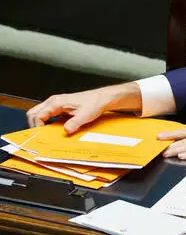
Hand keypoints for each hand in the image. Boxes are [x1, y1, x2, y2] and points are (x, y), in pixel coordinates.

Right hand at [26, 83, 141, 133]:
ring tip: (47, 133)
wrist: (102, 98)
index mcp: (56, 102)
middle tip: (41, 135)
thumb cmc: (94, 103)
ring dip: (40, 124)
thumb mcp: (85, 115)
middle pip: (33, 113)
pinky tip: (54, 129)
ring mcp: (55, 104)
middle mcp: (53, 102)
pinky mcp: (59, 108)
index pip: (37, 115)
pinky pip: (46, 115)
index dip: (37, 126)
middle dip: (34, 125)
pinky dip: (46, 122)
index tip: (42, 135)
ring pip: (38, 113)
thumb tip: (66, 131)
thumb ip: (75, 123)